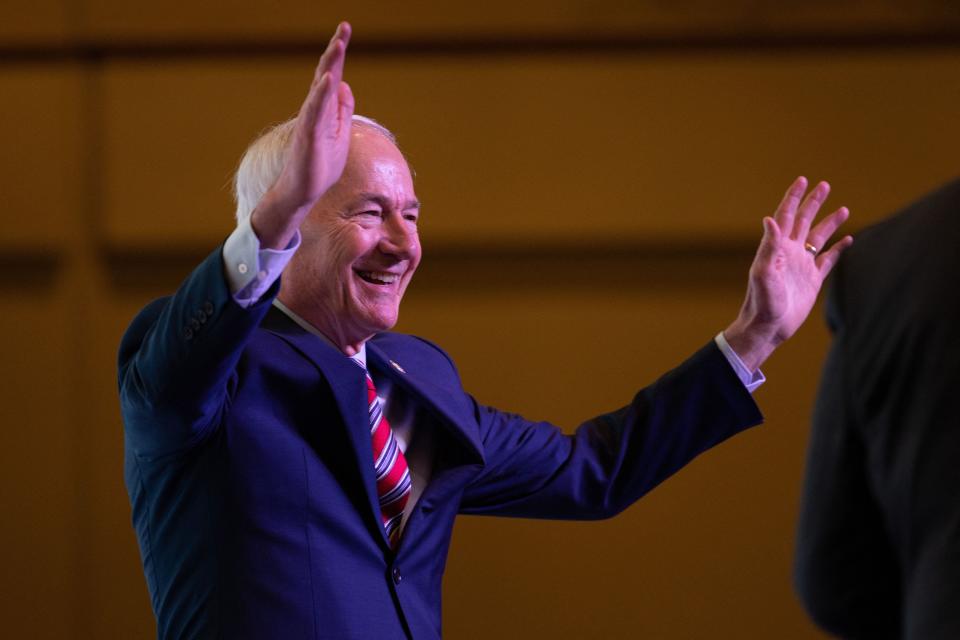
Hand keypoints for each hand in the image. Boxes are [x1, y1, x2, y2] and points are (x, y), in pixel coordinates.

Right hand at [252, 22, 354, 248]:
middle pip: (325, 74)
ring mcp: (311, 122)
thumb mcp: (339, 134)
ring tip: (338, 45)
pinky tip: (330, 79)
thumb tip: (344, 85)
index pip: (332, 75)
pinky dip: (322, 94)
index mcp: (324, 110)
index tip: (345, 29)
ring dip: (329, 66)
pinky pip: (315, 111)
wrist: (303, 191)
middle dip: (335, 51)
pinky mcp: (308, 135)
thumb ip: (341, 110)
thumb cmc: (319, 165)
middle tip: (344, 28)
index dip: (338, 54)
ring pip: (320, 89)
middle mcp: (315, 110)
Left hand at [724, 177, 852, 370]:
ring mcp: (801, 265)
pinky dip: (838, 249)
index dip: (793, 197)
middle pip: (803, 220)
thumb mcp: (764, 272)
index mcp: (777, 247)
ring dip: (830, 222)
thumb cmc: (762, 301)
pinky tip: (848, 240)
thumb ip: (769, 246)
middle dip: (813, 202)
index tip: (803, 180)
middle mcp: (789, 252)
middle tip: (824, 185)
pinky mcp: (812, 280)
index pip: (785, 215)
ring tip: (844, 208)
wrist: (768, 327)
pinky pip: (828, 260)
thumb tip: (769, 219)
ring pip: (818, 237)